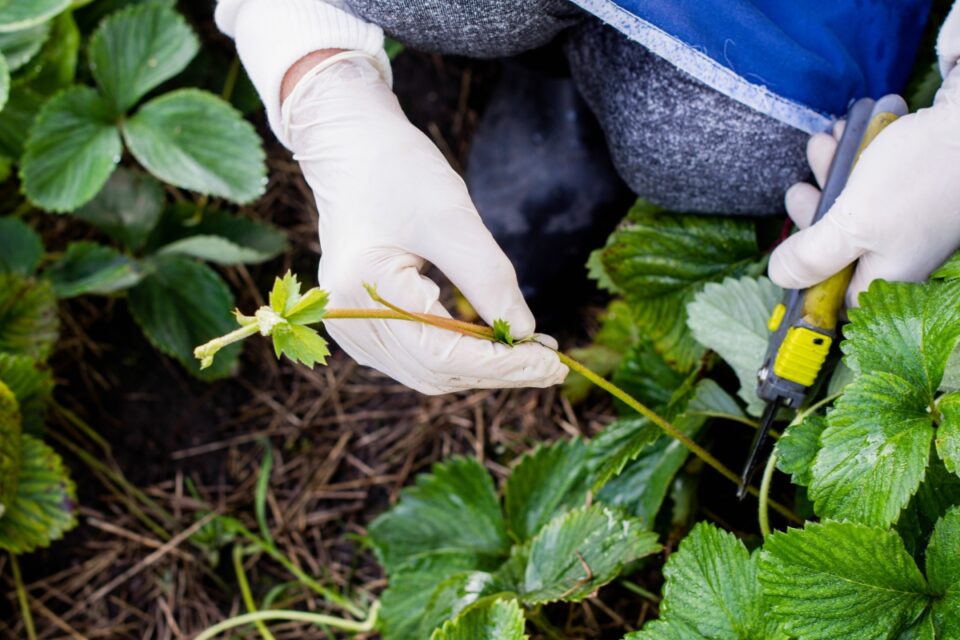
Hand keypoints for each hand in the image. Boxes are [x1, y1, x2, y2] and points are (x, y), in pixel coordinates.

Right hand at [282, 55, 566, 393]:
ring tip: (533, 353)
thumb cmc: (397, 171)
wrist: (351, 149)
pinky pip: (419, 356)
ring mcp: (352, 327)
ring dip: (482, 368)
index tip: (553, 363)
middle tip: (553, 363)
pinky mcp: (365, 325)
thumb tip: (524, 333)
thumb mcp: (450, 217)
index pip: (442, 356)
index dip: (502, 365)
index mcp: (362, 292)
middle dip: (497, 371)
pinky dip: (461, 356)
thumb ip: (487, 278)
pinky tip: (495, 342)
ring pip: (429, 372)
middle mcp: (348, 321)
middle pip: (435, 373)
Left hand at [769, 66, 959, 306]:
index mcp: (890, 273)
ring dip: (829, 171)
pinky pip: (872, 174)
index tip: (790, 246)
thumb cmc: (917, 176)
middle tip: (802, 188)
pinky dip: (854, 154)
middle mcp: (901, 249)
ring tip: (823, 145)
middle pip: (838, 242)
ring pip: (851, 200)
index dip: (809, 272)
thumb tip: (780, 276)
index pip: (837, 293)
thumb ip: (813, 256)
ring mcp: (909, 214)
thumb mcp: (851, 224)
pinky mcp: (914, 181)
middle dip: (814, 209)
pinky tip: (846, 132)